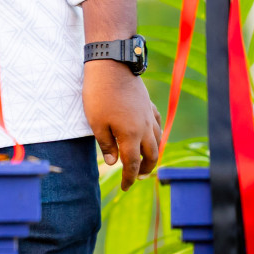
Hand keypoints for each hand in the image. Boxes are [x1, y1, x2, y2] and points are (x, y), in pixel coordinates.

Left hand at [83, 59, 161, 189]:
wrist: (111, 66)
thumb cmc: (99, 94)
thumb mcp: (96, 122)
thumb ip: (106, 144)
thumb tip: (113, 163)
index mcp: (131, 135)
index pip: (133, 164)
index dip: (129, 178)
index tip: (125, 187)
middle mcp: (145, 128)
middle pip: (152, 155)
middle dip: (146, 169)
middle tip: (138, 177)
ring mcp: (149, 115)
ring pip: (158, 141)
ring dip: (153, 154)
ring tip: (146, 160)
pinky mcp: (148, 105)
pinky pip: (158, 125)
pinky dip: (156, 135)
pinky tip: (151, 135)